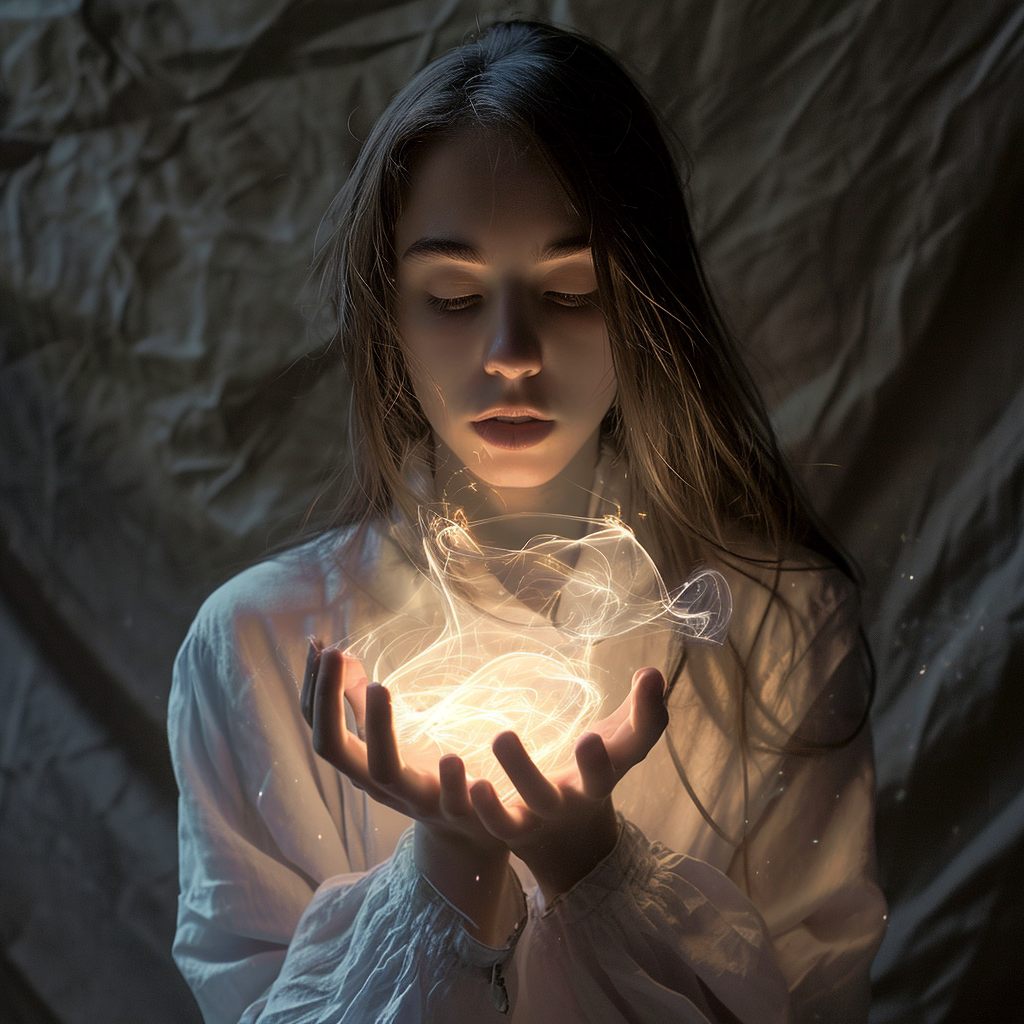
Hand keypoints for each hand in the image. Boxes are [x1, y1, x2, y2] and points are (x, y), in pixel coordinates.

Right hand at [301, 641, 513, 943]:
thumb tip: (338, 654)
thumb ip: (362, 702)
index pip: (320, 727)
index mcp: (361, 764)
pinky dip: (453, 781)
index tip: (317, 645)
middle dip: (329, 701)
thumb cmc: (423, 777)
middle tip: (335, 653)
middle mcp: (379, 783)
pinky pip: (452, 802)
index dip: (313, 689)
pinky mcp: (459, 812)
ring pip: (385, 772)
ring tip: (381, 686)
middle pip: (336, 749)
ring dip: (378, 728)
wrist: (471, 834)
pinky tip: (452, 754)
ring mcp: (416, 800)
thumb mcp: (389, 738)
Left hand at [469, 666, 668, 901]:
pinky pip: (502, 824)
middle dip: (597, 764)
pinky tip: (473, 783)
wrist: (573, 851)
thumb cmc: (593, 777)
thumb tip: (652, 671)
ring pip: (541, 798)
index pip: (640, 739)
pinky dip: (488, 808)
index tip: (649, 676)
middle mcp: (587, 792)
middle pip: (599, 782)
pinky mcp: (518, 830)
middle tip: (591, 738)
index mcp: (615, 765)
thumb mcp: (618, 745)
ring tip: (502, 736)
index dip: (649, 712)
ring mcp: (552, 813)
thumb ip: (638, 710)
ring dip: (522, 771)